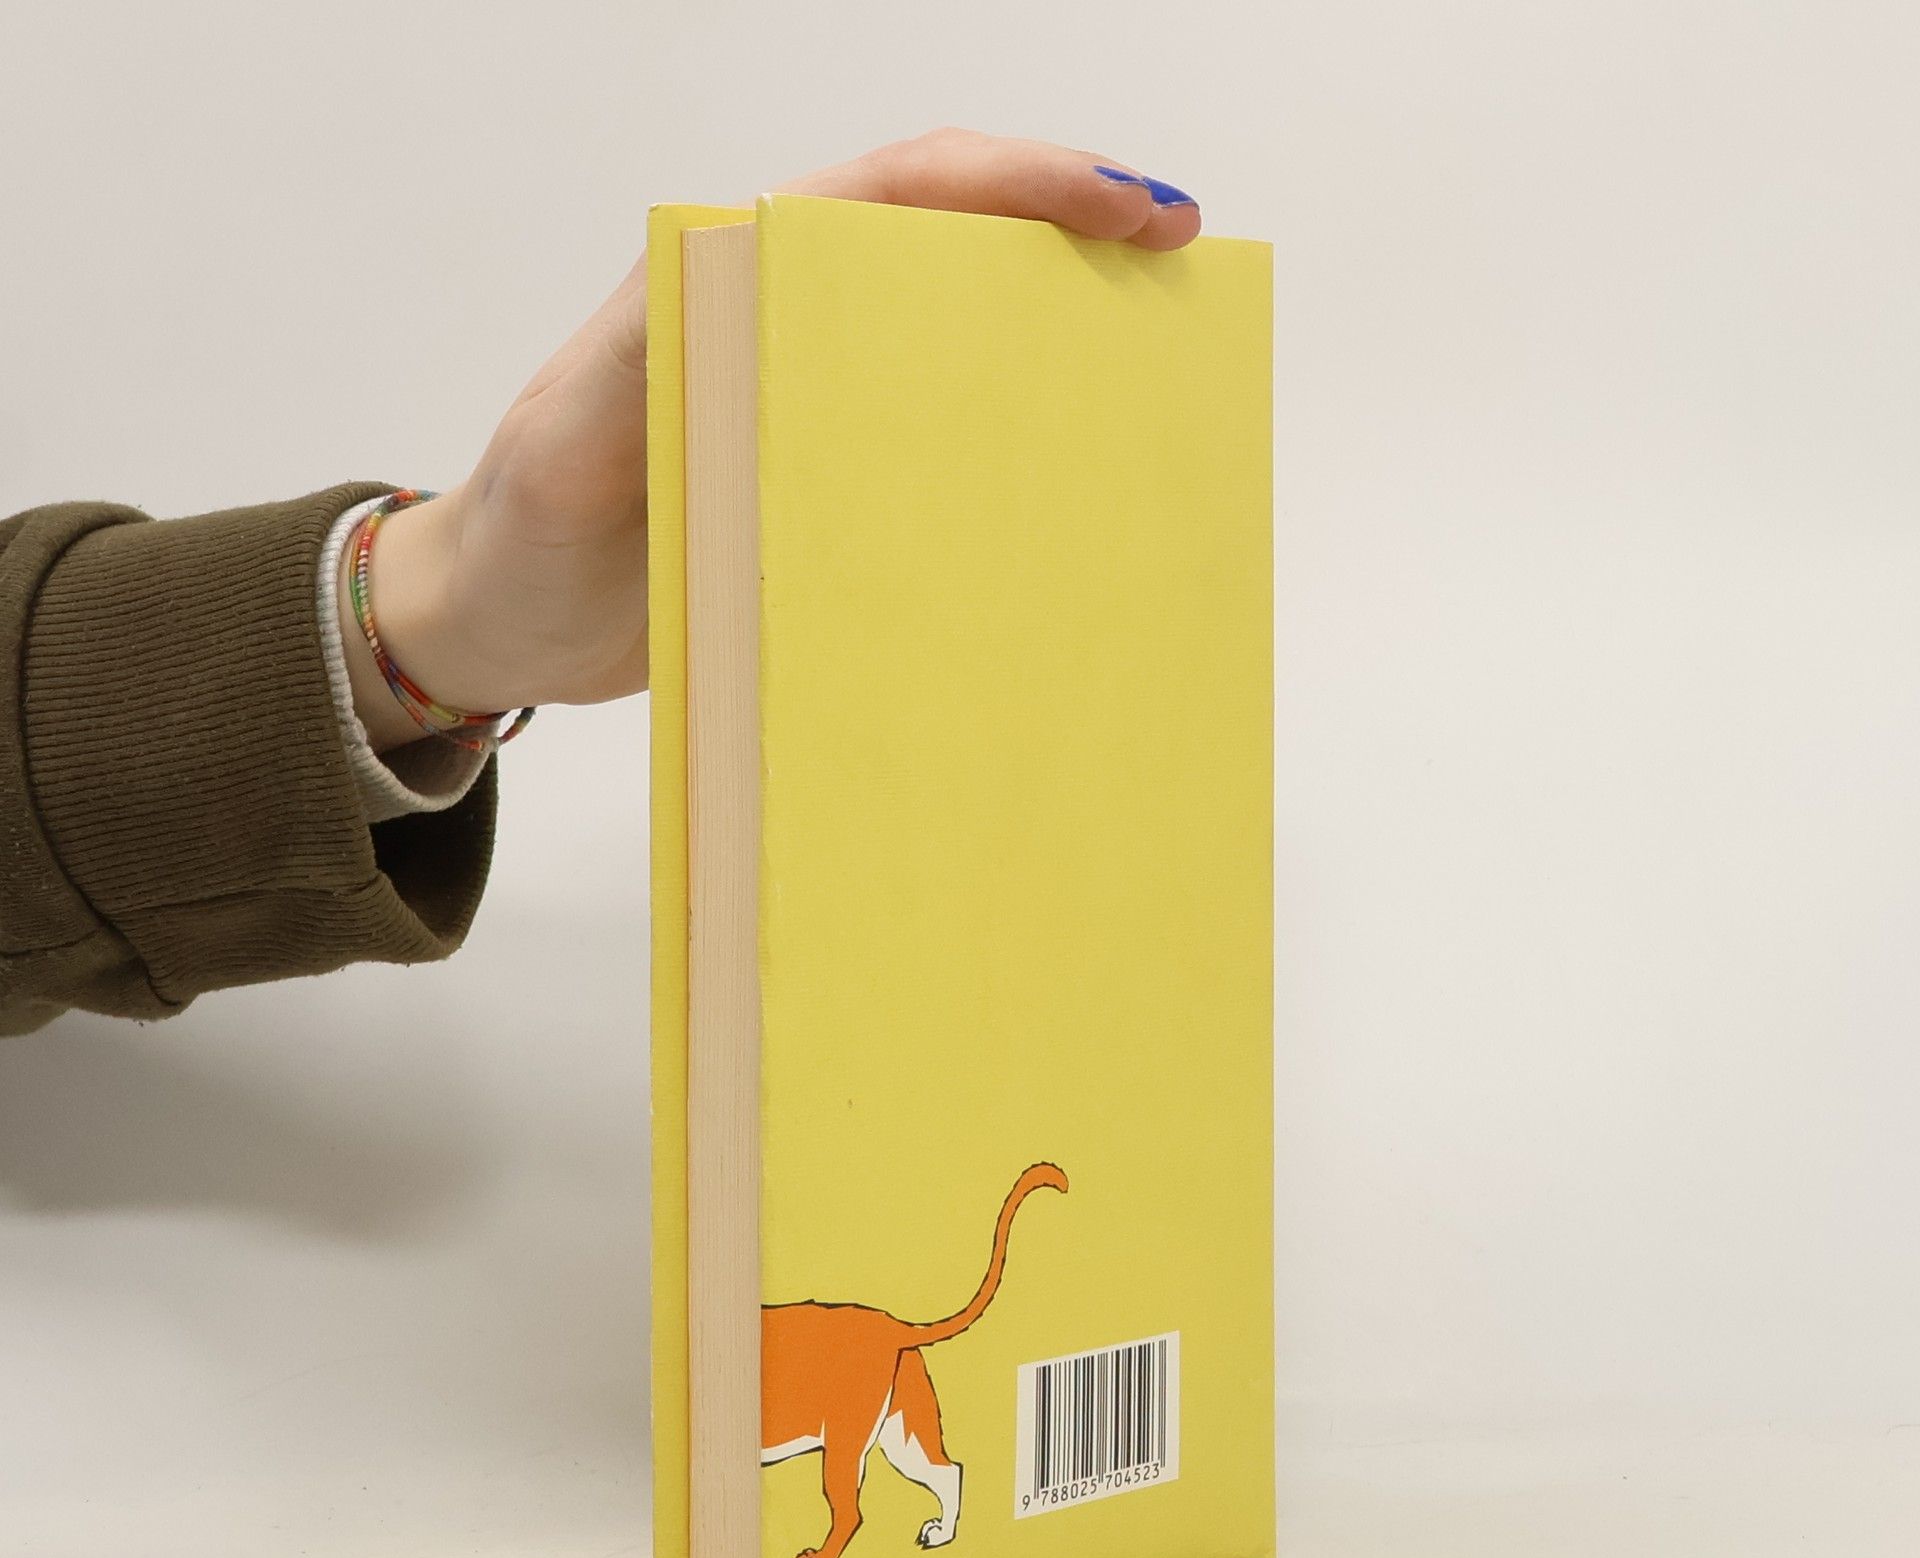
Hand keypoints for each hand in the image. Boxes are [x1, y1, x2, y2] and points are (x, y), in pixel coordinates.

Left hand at [349, 130, 1202, 751]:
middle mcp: (781, 328)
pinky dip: (998, 450)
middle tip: (1175, 267)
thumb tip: (754, 284)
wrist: (493, 626)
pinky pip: (924, 448)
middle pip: (947, 250)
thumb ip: (646, 360)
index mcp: (730, 284)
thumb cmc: (523, 532)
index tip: (1132, 208)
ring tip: (1146, 370)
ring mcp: (805, 406)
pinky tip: (1056, 493)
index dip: (1022, 183)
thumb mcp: (571, 439)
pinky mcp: (814, 486)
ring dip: (1046, 344)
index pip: (897, 194)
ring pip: (948, 344)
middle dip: (1066, 238)